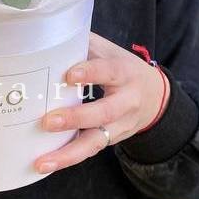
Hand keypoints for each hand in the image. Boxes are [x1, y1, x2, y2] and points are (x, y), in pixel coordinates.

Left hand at [33, 32, 168, 173]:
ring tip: (42, 162)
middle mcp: (126, 101)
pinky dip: (68, 158)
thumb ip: (83, 44)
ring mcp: (120, 125)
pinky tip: (45, 164)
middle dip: (76, 118)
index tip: (68, 76)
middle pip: (104, 113)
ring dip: (68, 153)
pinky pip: (90, 150)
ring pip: (96, 141)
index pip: (108, 71)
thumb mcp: (109, 51)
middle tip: (47, 121)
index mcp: (124, 72)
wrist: (156, 97)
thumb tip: (47, 33)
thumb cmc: (121, 68)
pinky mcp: (111, 140)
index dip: (90, 73)